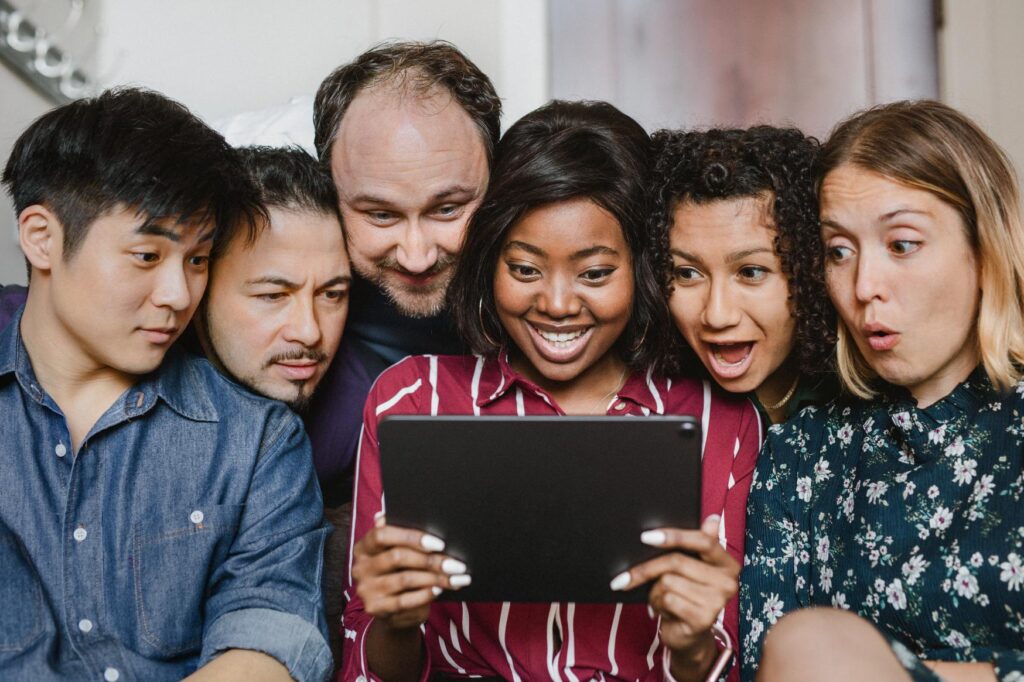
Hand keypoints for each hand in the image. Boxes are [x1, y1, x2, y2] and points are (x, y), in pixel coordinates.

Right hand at [351, 514, 470, 631]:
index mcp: (364, 547)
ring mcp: (366, 590)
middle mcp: (360, 567)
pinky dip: (425, 594)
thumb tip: (414, 518)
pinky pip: (404, 601)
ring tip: (455, 578)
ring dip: (434, 578)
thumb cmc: (400, 572)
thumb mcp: (398, 553)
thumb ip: (402, 536)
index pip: (382, 535)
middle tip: (456, 564)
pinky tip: (439, 589)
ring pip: (405, 579)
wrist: (393, 611)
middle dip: (430, 560)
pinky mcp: (376, 609)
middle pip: (397, 557)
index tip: (439, 543)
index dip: (411, 537)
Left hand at [611, 515, 737, 656]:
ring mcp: (718, 601)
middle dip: (646, 569)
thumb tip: (712, 519)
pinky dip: (658, 604)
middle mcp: (728, 581)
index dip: (674, 536)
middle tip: (624, 578)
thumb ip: (700, 544)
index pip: (703, 541)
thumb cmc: (687, 595)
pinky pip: (667, 599)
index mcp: (727, 563)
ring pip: (668, 581)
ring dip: (655, 591)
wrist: (688, 635)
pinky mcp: (704, 619)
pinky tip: (665, 611)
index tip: (644, 537)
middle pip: (676, 561)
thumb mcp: (691, 568)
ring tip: (660, 599)